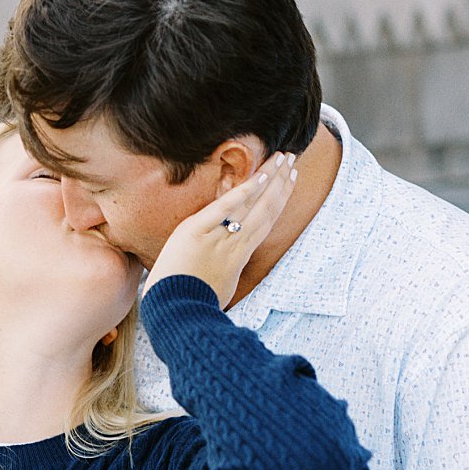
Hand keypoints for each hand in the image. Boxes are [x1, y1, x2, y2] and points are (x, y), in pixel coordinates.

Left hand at [146, 151, 298, 306]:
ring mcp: (217, 238)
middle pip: (265, 208)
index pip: (265, 222)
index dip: (278, 200)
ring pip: (251, 205)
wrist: (175, 313)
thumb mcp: (219, 287)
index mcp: (239, 256)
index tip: (289, 181)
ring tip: (282, 156)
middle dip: (280, 183)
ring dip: (269, 179)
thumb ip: (226, 269)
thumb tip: (229, 266)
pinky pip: (222, 209)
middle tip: (292, 158)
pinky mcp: (194, 232)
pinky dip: (241, 193)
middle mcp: (235, 244)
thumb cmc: (192, 303)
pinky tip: (258, 176)